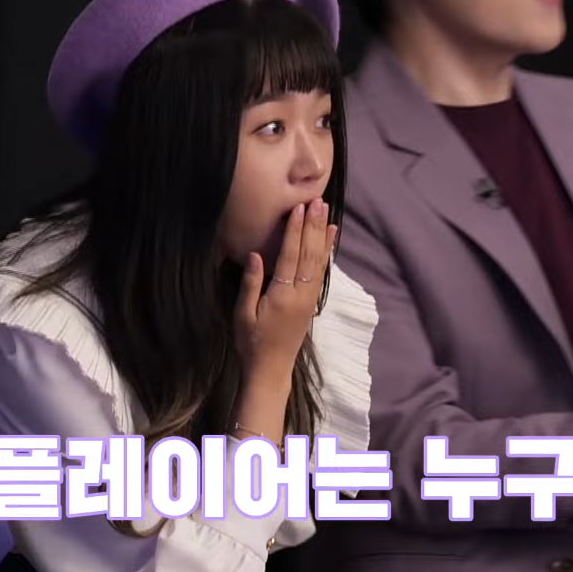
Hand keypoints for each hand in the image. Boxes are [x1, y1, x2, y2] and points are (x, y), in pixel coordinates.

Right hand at [233, 199, 336, 379]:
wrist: (270, 370)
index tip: (299, 209)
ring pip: (319, 261)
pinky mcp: (312, 302)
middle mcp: (300, 294)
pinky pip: (321, 272)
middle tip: (318, 201)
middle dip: (314, 226)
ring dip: (323, 235)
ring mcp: (309, 299)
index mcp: (281, 295)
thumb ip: (251, 284)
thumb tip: (256, 254)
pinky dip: (326, 253)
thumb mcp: (242, 315)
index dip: (295, 231)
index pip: (290, 256)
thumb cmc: (251, 342)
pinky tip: (330, 239)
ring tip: (327, 213)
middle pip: (309, 254)